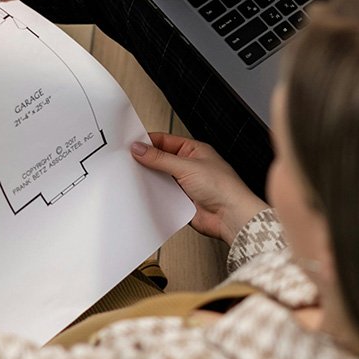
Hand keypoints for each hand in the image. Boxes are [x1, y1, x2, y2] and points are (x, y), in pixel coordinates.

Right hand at [131, 134, 267, 244]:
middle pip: (160, 160)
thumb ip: (160, 158)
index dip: (148, 142)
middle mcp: (189, 166)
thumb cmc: (223, 188)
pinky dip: (153, 195)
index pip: (165, 141)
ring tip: (132, 178)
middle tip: (127, 162)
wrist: (231, 217)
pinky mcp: (181, 201)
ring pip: (160, 179)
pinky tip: (144, 194)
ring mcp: (185, 184)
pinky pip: (162, 196)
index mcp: (193, 151)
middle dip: (146, 162)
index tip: (130, 145)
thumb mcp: (187, 167)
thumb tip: (140, 149)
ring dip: (149, 180)